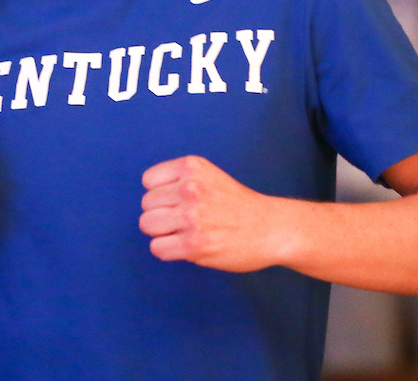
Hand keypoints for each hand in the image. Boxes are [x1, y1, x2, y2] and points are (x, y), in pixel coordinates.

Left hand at [139, 155, 281, 272]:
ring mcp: (192, 216)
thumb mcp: (208, 176)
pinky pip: (158, 248)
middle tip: (184, 220)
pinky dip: (167, 250)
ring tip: (184, 233)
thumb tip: (149, 201)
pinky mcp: (195, 244)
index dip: (160, 193)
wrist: (270, 228)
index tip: (178, 201)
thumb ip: (179, 181)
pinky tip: (185, 247)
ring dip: (162, 233)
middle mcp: (190, 188)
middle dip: (161, 213)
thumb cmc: (237, 204)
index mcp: (192, 167)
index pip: (148, 180)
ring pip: (147, 225)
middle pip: (146, 205)